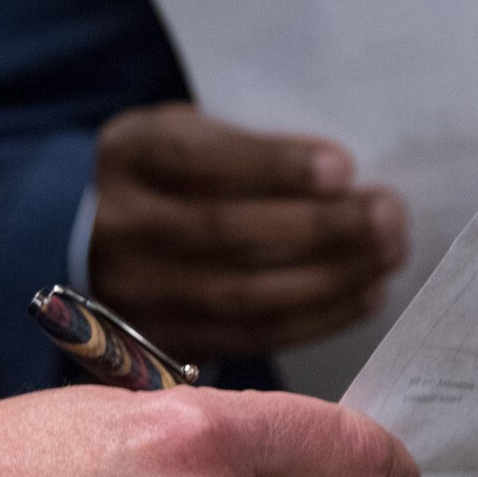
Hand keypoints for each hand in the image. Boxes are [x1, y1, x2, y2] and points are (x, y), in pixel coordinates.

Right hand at [91, 103, 408, 361]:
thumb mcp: (186, 133)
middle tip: (388, 215)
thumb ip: (244, 146)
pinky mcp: (164, 343)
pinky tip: (365, 295)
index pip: (201, 158)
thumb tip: (343, 179)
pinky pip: (251, 337)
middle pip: (226, 232)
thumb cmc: (169, 175)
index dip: (274, 165)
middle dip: (320, 226)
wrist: (90, 240)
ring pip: (244, 294)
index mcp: (129, 154)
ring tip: (387, 254)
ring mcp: (138, 294)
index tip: (344, 167)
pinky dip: (318, 318)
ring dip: (331, 277)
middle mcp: (121, 227)